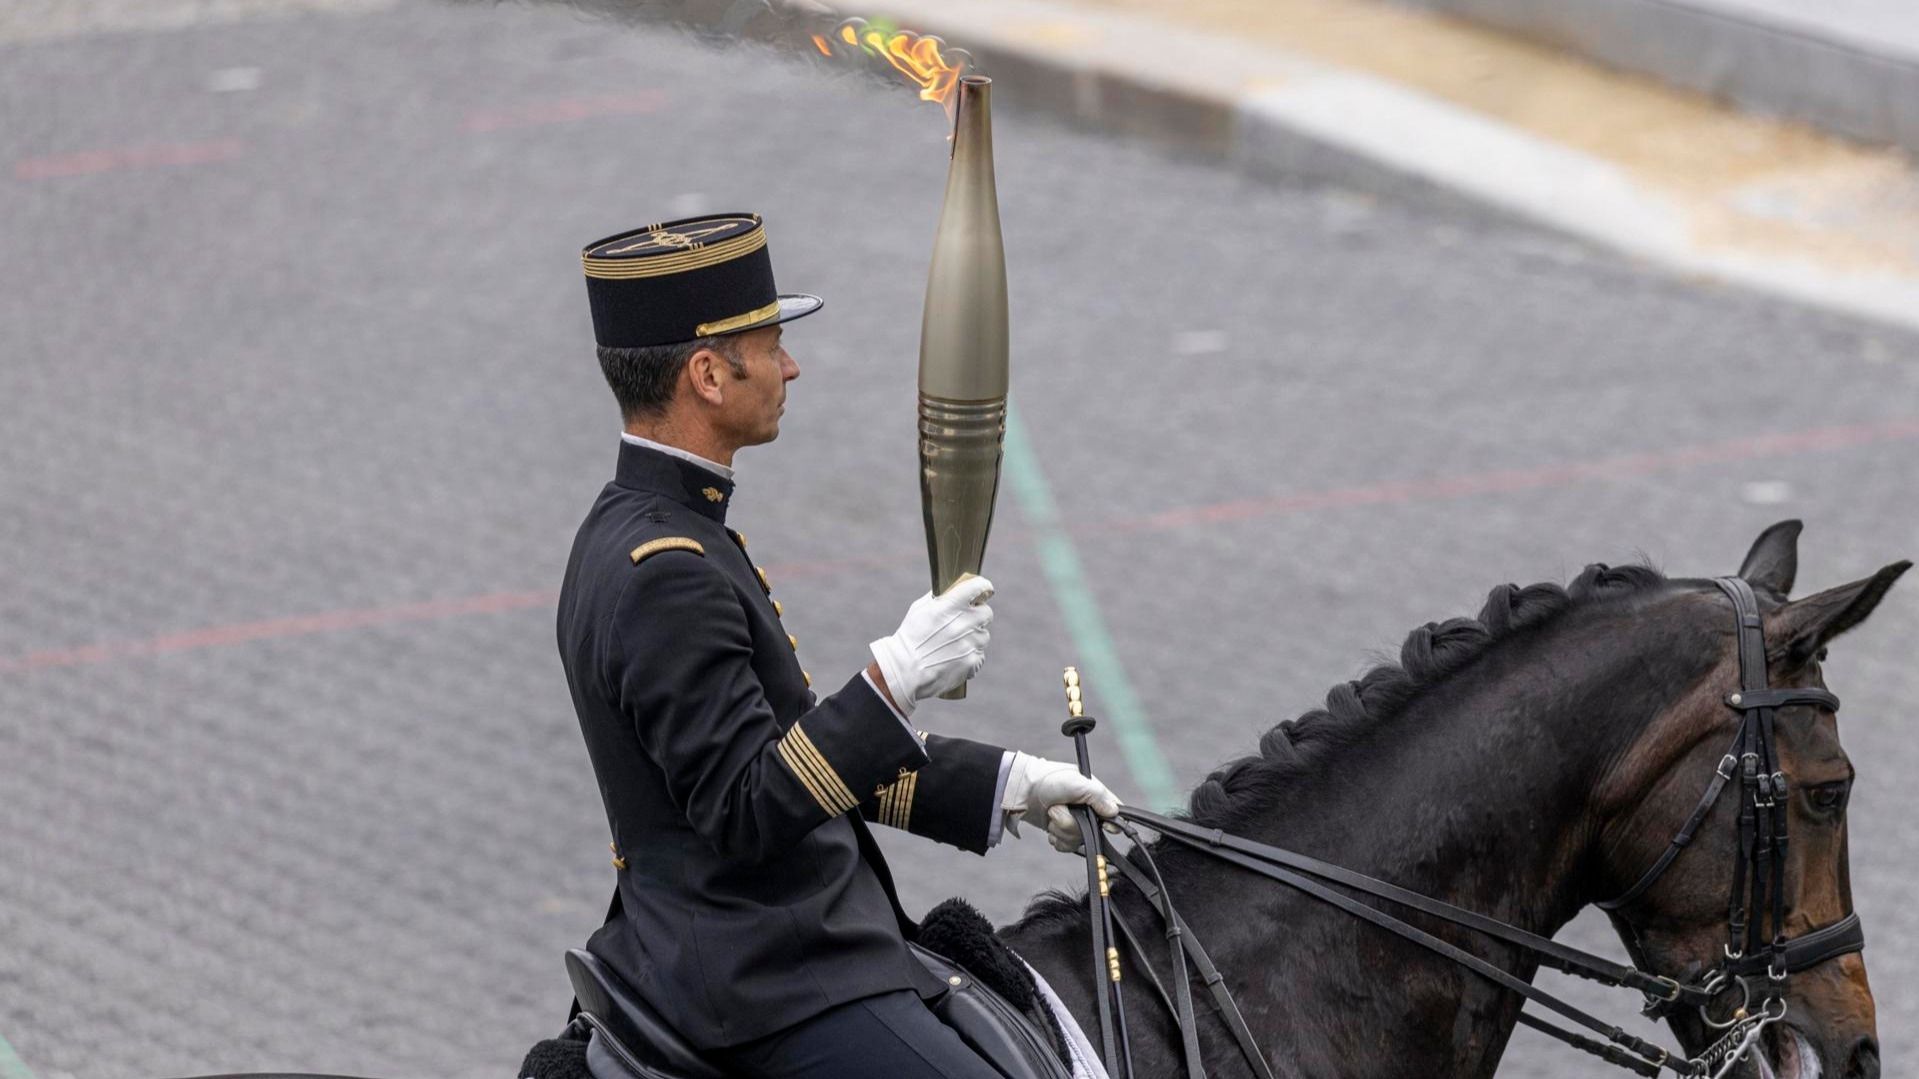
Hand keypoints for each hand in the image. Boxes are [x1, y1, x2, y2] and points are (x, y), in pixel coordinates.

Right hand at [868, 575, 994, 716]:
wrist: (904, 671)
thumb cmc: (910, 638)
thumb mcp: (919, 610)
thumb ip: (940, 598)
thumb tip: (954, 589)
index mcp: (949, 606)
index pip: (977, 587)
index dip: (983, 587)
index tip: (984, 589)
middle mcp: (962, 623)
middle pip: (986, 613)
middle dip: (978, 615)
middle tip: (967, 621)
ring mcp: (968, 644)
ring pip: (984, 636)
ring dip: (974, 638)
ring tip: (955, 644)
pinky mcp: (971, 662)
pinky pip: (979, 655)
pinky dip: (970, 657)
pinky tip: (955, 658)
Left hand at [1001, 751, 1121, 851]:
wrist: (1020, 791)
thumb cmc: (1048, 780)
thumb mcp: (1076, 783)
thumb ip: (1098, 796)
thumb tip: (1115, 812)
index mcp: (1095, 795)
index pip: (1114, 813)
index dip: (1110, 823)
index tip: (1102, 826)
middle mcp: (1088, 810)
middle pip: (1093, 832)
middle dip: (1073, 824)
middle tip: (1059, 809)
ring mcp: (1075, 822)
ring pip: (1077, 841)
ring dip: (1061, 829)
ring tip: (1052, 813)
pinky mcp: (1062, 832)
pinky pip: (1066, 846)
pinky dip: (1056, 837)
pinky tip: (1049, 826)